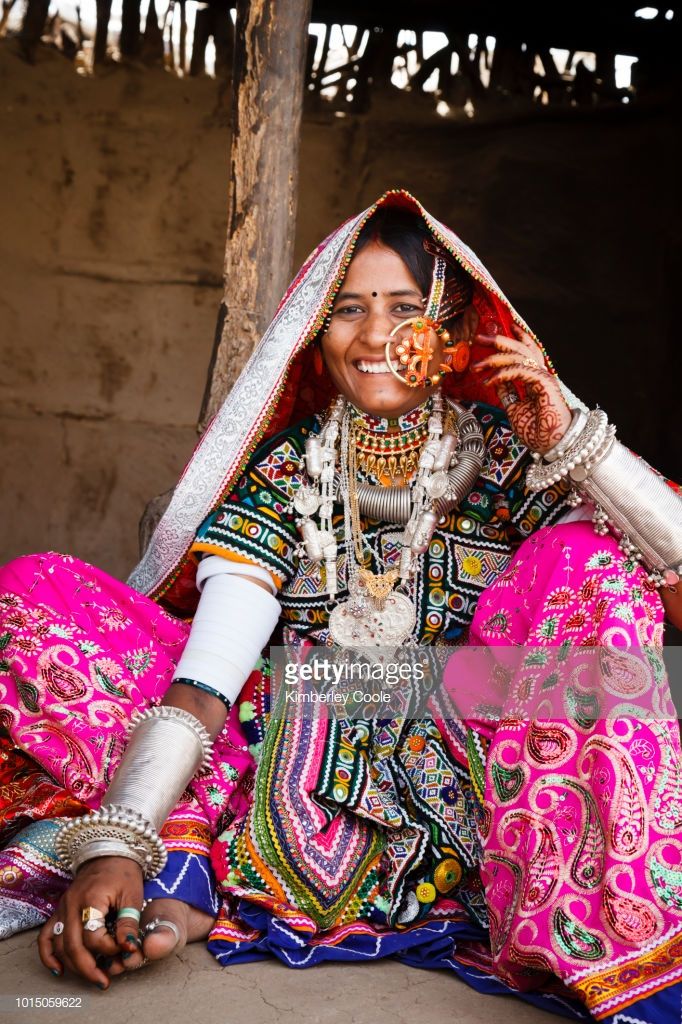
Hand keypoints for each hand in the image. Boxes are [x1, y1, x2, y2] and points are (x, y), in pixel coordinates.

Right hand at [38, 856, 143, 989]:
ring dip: (74, 966)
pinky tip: (60, 970)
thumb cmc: (123, 873)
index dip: (109, 948)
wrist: (110, 852)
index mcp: (91, 899)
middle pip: (72, 946)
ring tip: (93, 977)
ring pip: (60, 946)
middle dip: (88, 969)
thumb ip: (129, 922)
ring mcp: (62, 908)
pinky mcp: (59, 911)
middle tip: (104, 982)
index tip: (125, 949)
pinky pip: (46, 937)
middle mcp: (71, 905)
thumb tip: (129, 948)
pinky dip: (49, 955)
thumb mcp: (132, 895)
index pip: (93, 936)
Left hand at [472, 325, 571, 454]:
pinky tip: (490, 381)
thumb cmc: (537, 432)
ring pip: (519, 356)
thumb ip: (508, 393)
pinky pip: (520, 370)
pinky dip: (503, 374)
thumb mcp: (515, 409)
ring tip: (477, 366)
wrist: (552, 446)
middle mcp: (540, 374)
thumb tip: (496, 382)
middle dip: (500, 340)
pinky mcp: (544, 382)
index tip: (492, 335)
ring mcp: (543, 377)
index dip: (511, 340)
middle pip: (521, 348)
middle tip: (479, 338)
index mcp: (535, 378)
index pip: (524, 352)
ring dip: (495, 358)